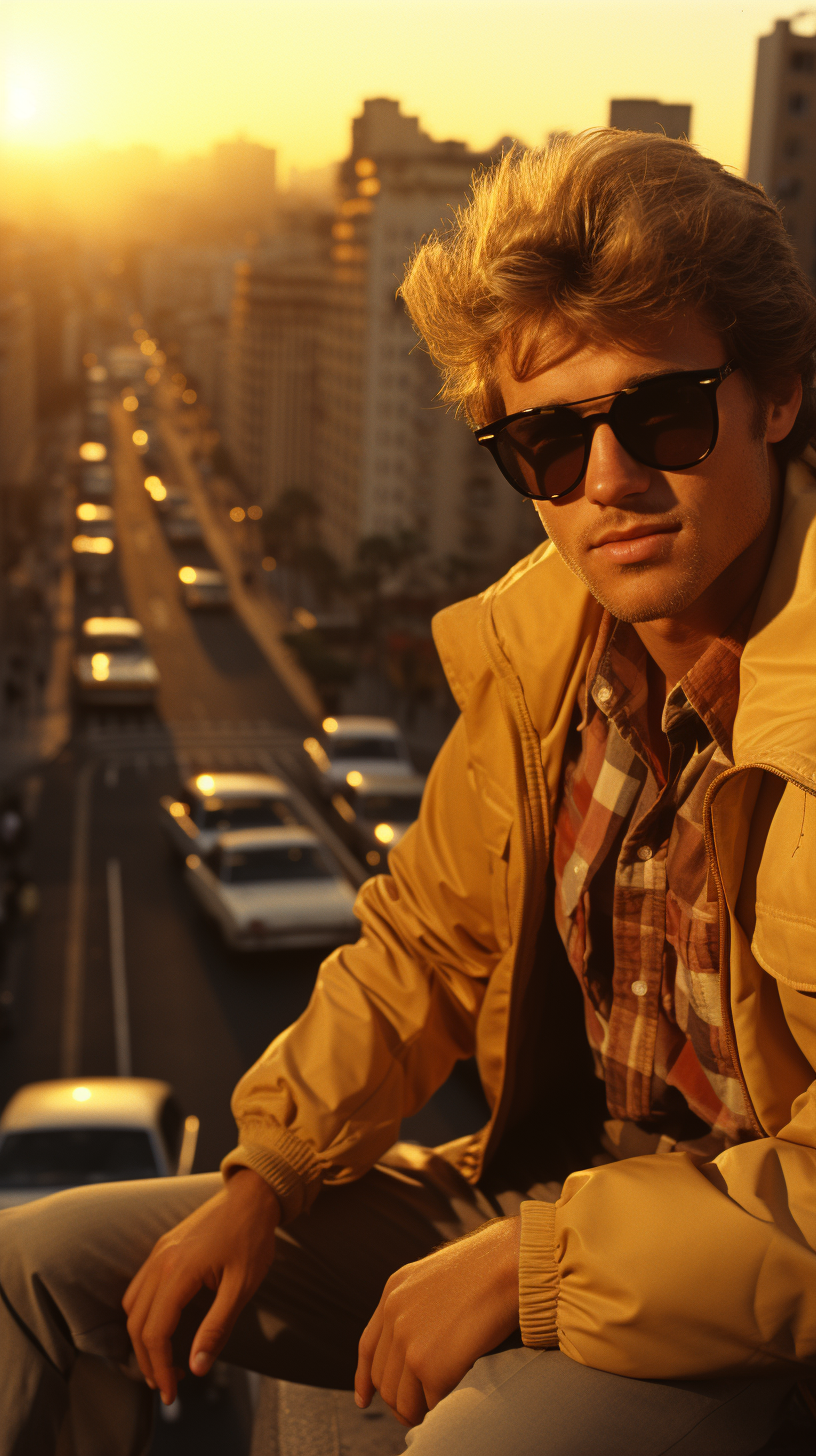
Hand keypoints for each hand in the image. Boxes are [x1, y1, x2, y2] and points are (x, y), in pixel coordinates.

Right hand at [122, 1168, 279, 1405]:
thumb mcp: (242, 1287)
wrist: (252, 1195)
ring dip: (142, 1339)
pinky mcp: (163, 1248)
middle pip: (136, 1323)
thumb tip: (197, 1368)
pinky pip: (139, 1287)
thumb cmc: (252, 1238)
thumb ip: (217, 1328)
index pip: (155, 1332)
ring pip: (132, 1306)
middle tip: (167, 1386)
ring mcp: (158, 1252)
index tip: (172, 1393)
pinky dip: (143, 1314)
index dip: (160, 1368)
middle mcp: (160, 1261)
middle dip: (147, 1360)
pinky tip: (162, 1326)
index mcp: (178, 1271)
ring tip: (163, 1362)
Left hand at [355, 1216, 520, 1428]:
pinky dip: (442, 1409)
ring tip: (436, 1410)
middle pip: (383, 1380)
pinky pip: (430, 1405)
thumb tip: (421, 1341)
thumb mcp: (437, 1276)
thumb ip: (419, 1304)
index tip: (365, 1399)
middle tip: (419, 1410)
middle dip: (399, 1400)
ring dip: (418, 1410)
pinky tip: (454, 1400)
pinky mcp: (430, 1367)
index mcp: (393, 1291)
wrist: (508, 1263)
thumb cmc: (488, 1268)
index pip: (368, 1347)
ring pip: (401, 1400)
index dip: (364, 1379)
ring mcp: (409, 1343)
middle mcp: (394, 1316)